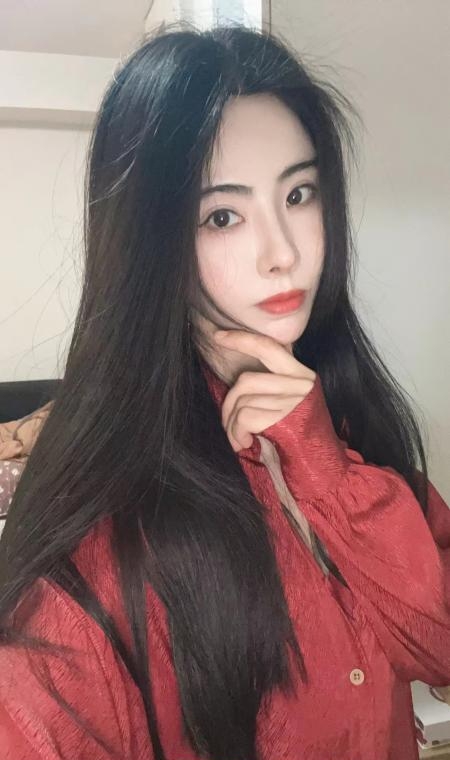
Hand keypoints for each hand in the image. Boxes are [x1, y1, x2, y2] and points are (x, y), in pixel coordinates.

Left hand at [214, 330, 315, 451]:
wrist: (321, 467)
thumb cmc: (300, 439)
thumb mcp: (290, 404)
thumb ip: (272, 386)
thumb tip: (238, 383)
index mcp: (302, 375)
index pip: (269, 347)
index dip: (241, 339)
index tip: (219, 336)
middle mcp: (301, 384)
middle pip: (246, 380)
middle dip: (228, 404)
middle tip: (228, 424)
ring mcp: (293, 401)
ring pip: (242, 401)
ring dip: (231, 425)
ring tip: (240, 439)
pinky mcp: (284, 420)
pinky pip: (243, 418)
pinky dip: (236, 434)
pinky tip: (246, 443)